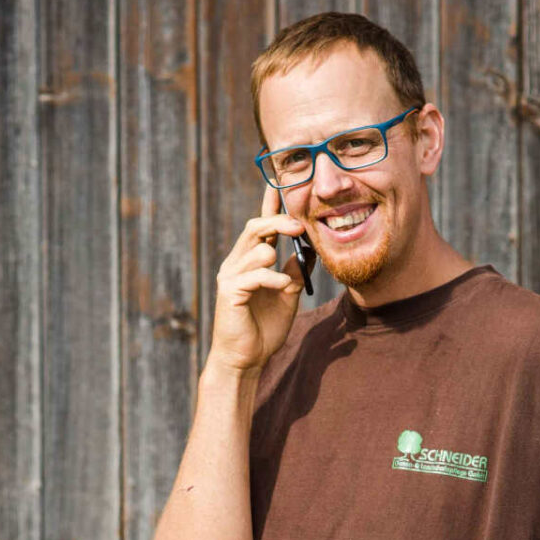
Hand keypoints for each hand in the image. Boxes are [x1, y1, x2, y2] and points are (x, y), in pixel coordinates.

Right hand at [207, 185, 311, 372]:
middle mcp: (236, 263)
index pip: (260, 225)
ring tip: (285, 279)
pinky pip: (256, 275)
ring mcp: (230, 276)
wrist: (246, 359)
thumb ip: (295, 270)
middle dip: (279, 221)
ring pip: (256, 248)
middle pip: (255, 227)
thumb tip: (311, 248)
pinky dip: (273, 279)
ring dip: (276, 258)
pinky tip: (282, 289)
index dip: (269, 203)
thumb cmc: (264, 328)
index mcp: (250, 261)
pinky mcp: (229, 291)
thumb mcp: (288, 294)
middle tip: (300, 225)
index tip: (279, 181)